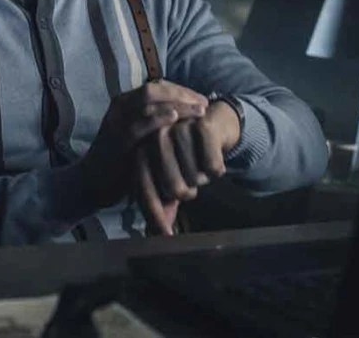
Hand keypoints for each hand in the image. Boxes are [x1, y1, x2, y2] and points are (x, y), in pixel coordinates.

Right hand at [77, 80, 208, 209]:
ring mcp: (117, 121)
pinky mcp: (117, 139)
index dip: (181, 91)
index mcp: (125, 102)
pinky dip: (158, 118)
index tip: (201, 101)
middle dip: (183, 94)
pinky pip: (139, 124)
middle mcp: (120, 107)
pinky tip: (176, 118)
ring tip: (199, 110)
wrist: (92, 183)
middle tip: (204, 105)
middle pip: (155, 89)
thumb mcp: (139, 135)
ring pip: (149, 101)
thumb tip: (185, 115)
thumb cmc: (121, 160)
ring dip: (178, 103)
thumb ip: (155, 123)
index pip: (157, 87)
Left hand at [135, 100, 241, 235]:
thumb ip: (163, 202)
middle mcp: (155, 137)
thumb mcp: (170, 178)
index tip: (166, 234)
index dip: (154, 213)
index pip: (143, 187)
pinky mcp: (201, 124)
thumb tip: (159, 232)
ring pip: (195, 179)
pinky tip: (214, 156)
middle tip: (191, 180)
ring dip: (202, 179)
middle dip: (187, 192)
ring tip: (199, 164)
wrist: (211, 124)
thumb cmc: (185, 155)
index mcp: (141, 150)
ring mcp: (178, 128)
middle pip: (174, 189)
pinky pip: (212, 167)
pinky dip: (217, 169)